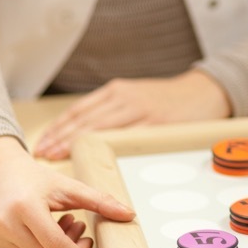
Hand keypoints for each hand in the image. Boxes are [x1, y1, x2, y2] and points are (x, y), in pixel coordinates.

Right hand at [0, 136, 135, 247]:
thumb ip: (100, 200)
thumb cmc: (38, 181)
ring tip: (63, 223)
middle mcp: (5, 225)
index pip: (56, 244)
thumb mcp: (69, 186)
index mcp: (25, 207)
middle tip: (83, 230)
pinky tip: (42, 231)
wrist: (0, 176)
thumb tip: (130, 215)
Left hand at [34, 70, 231, 158]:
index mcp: (118, 90)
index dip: (59, 127)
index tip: (42, 142)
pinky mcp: (155, 123)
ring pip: (99, 127)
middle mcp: (125, 97)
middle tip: (41, 153)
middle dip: (60, 137)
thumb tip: (85, 134)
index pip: (80, 109)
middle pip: (85, 119)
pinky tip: (92, 156)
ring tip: (55, 156)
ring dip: (74, 143)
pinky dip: (105, 147)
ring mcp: (141, 110)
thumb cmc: (170, 99)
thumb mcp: (138, 96)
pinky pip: (124, 137)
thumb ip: (115, 110)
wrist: (205, 91)